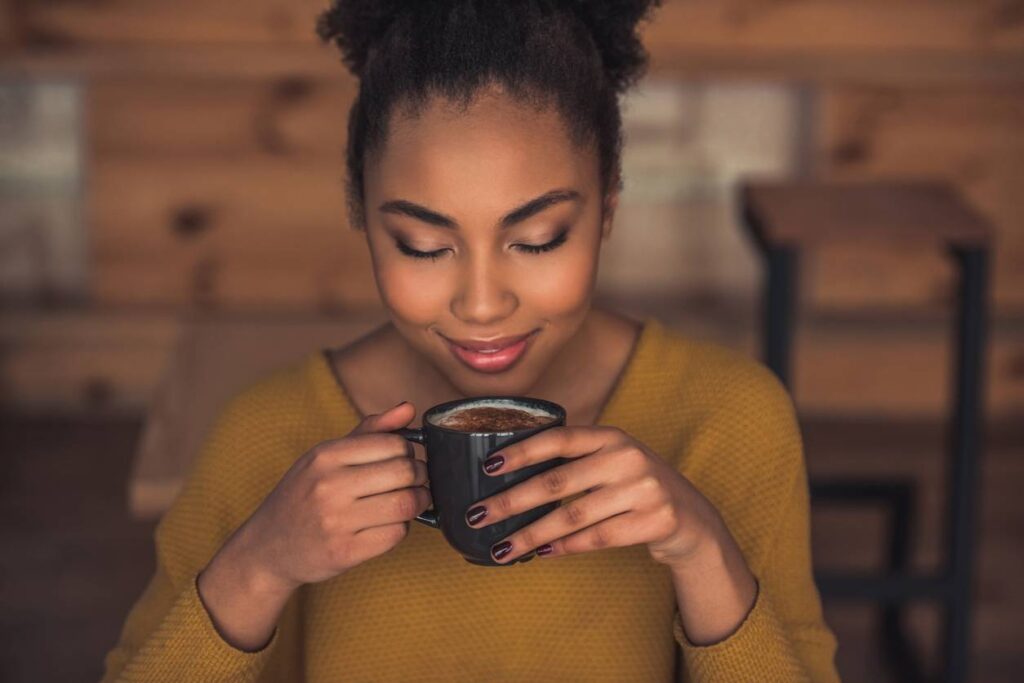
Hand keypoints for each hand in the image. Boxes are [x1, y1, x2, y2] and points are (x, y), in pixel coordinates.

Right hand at [219, 401, 431, 589]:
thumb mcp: (325, 457)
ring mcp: (336, 521)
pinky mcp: (345, 552)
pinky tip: (389, 525)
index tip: (404, 459)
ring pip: (406, 505)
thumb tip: (409, 409)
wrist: (266, 548)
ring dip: (418, 503)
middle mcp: (329, 486)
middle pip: (405, 473)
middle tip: (413, 482)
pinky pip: (396, 535)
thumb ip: (369, 431)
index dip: (408, 451)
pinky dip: (401, 528)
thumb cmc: (303, 496)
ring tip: (409, 502)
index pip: (393, 443)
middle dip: (419, 476)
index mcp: (325, 456)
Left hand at [464, 425, 723, 568]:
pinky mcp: (656, 521)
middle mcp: (627, 458)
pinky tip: (542, 553)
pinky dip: (565, 548)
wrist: (692, 518)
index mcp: (611, 436)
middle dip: (510, 502)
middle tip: (478, 516)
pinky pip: (597, 539)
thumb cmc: (635, 487)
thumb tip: (508, 476)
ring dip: (531, 536)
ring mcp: (645, 489)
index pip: (558, 439)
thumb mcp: (612, 461)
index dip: (521, 451)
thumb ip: (575, 461)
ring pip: (572, 518)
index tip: (488, 467)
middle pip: (556, 483)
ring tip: (502, 548)